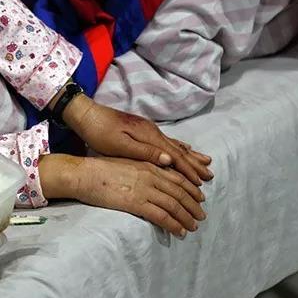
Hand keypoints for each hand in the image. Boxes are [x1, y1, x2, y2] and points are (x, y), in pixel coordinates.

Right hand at [40, 154, 206, 236]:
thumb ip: (141, 168)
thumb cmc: (98, 169)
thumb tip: (151, 177)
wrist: (83, 174)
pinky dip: (173, 224)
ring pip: (174, 205)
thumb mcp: (124, 163)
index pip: (177, 178)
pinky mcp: (136, 203)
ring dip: (186, 217)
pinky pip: (161, 216)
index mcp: (149, 165)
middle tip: (201, 216)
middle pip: (180, 192)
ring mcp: (144, 189)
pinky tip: (179, 231)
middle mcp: (151, 176)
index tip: (199, 198)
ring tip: (193, 227)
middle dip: (193, 206)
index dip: (191, 189)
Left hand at [61, 94, 212, 185]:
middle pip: (179, 150)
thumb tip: (168, 159)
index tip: (201, 183)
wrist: (87, 114)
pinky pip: (167, 141)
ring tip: (205, 163)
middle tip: (210, 176)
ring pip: (176, 145)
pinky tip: (184, 148)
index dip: (189, 170)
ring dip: (191, 156)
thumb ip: (144, 152)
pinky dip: (179, 148)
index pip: (175, 156)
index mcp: (149, 137)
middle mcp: (153, 132)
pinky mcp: (142, 130)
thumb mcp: (119, 145)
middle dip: (195, 164)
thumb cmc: (99, 132)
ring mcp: (149, 130)